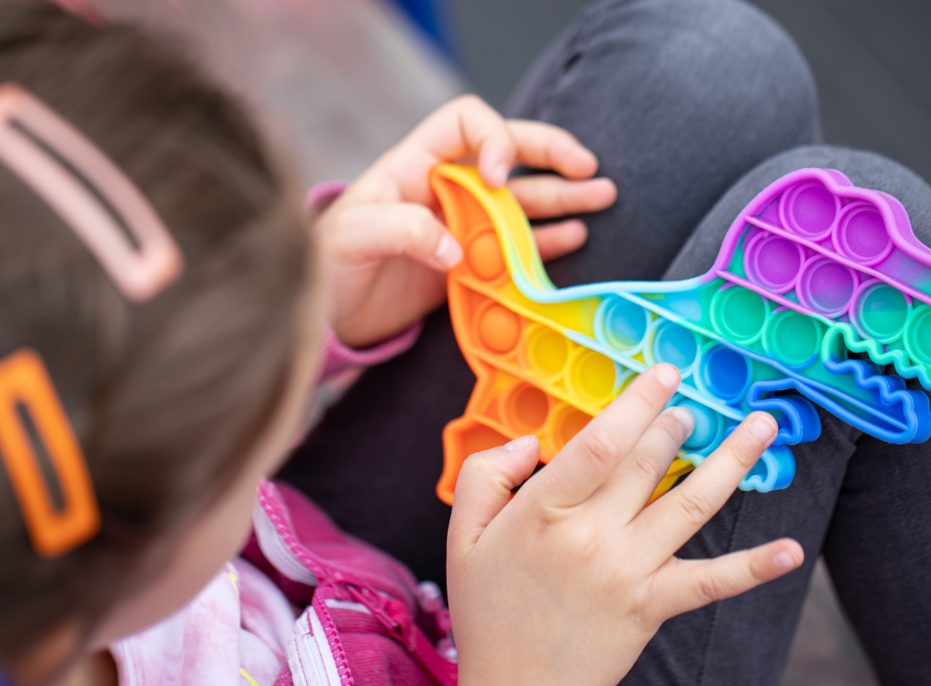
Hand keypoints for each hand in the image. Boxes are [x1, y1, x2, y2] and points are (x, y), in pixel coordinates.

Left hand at [316, 95, 616, 346]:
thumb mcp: (352, 239)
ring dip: (562, 197)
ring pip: (521, 200)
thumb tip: (455, 248)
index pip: (465, 122)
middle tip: (586, 166)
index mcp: (414, 165)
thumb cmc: (327, 266)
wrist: (326, 316)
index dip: (495, 138)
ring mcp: (460, 225)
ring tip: (601, 197)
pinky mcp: (469, 263)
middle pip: (507, 153)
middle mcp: (444, 188)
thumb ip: (401, 230)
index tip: (503, 178)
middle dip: (549, 154)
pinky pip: (516, 245)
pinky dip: (547, 240)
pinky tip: (574, 236)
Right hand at [447, 365, 803, 685]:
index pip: (600, 444)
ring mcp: (629, 571)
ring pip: (690, 505)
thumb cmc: (490, 610)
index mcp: (544, 513)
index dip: (637, 403)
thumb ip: (485, 474)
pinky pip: (710, 582)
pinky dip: (753, 567)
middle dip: (676, 424)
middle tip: (690, 405)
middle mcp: (593, 537)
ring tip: (762, 427)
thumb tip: (531, 441)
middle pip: (648, 464)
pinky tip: (790, 551)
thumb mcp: (463, 536)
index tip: (663, 375)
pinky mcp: (653, 604)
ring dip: (732, 462)